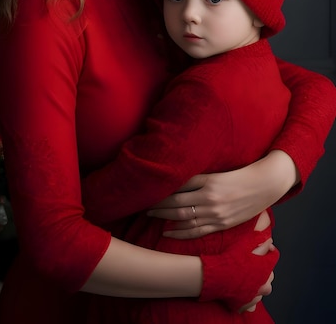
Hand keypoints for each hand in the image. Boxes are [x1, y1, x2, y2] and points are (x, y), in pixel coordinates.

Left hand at [147, 152, 296, 238]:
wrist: (264, 184)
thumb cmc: (239, 174)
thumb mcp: (215, 173)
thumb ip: (196, 177)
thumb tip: (174, 180)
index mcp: (207, 184)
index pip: (177, 189)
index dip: (160, 193)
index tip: (146, 192)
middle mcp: (210, 200)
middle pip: (177, 205)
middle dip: (158, 206)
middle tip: (142, 206)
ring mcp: (216, 214)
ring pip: (185, 219)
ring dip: (165, 219)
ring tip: (150, 217)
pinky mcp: (222, 224)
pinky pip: (198, 231)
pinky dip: (181, 233)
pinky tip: (168, 232)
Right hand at [199, 222, 278, 311]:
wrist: (216, 276)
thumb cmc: (230, 259)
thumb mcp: (244, 245)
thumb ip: (258, 241)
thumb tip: (269, 240)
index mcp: (265, 268)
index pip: (274, 257)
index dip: (269, 250)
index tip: (265, 247)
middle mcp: (263, 283)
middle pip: (270, 276)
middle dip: (264, 269)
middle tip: (253, 263)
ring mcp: (255, 295)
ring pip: (262, 290)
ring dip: (258, 284)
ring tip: (247, 277)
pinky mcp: (245, 304)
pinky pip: (252, 302)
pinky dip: (249, 296)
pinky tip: (242, 290)